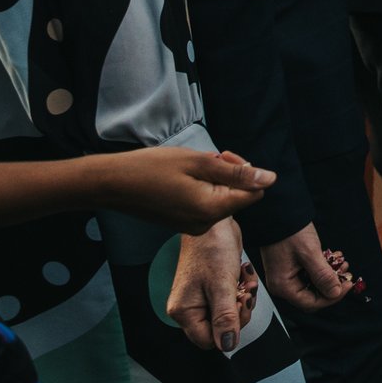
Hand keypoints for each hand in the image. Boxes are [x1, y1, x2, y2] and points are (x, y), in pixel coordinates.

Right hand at [88, 147, 272, 232]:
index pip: (254, 193)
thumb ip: (237, 174)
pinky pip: (205, 204)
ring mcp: (192, 226)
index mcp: (212, 210)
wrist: (111, 184)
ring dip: (215, 179)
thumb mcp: (199, 163)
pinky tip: (183, 177)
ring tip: (192, 166)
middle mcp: (205, 224)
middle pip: (238, 197)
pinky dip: (202, 188)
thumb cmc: (151, 168)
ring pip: (221, 199)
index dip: (246, 171)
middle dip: (230, 174)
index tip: (223, 156)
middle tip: (209, 157)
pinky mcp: (181, 223)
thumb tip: (270, 179)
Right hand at [168, 218, 248, 353]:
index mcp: (184, 311)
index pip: (209, 341)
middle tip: (245, 293)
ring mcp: (199, 298)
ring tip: (245, 281)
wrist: (215, 222)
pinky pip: (230, 300)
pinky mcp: (211, 288)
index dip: (229, 330)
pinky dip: (241, 289)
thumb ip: (225, 318)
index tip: (240, 308)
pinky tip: (243, 275)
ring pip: (228, 314)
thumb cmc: (212, 249)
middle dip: (238, 312)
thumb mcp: (222, 286)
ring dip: (243, 299)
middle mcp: (189, 308)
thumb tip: (228, 345)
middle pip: (220, 329)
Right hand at [258, 223, 352, 311]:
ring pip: (313, 284)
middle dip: (332, 285)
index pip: (311, 303)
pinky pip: (310, 274)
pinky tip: (333, 257)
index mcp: (283, 286)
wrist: (277, 212)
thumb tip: (335, 292)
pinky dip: (323, 268)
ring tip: (342, 262)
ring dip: (330, 275)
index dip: (332, 297)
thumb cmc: (289, 231)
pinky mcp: (291, 267)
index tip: (347, 285)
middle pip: (313, 296)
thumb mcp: (310, 253)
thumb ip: (323, 275)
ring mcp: (286, 276)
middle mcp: (282, 284)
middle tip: (346, 273)